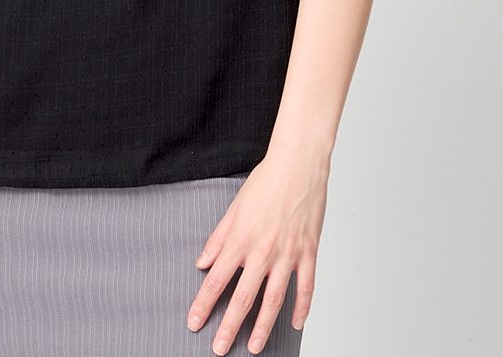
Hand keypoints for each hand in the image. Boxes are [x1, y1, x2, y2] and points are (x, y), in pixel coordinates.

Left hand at [186, 151, 328, 353]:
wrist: (298, 165)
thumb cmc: (267, 181)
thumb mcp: (234, 207)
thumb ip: (218, 238)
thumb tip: (202, 262)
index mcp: (240, 239)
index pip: (216, 279)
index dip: (203, 304)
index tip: (195, 322)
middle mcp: (263, 251)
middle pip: (243, 297)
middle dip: (229, 326)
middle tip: (219, 348)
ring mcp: (288, 254)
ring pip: (274, 300)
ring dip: (262, 326)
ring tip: (254, 346)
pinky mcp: (308, 252)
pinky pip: (306, 287)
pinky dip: (302, 308)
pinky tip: (295, 323)